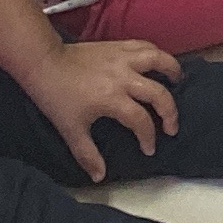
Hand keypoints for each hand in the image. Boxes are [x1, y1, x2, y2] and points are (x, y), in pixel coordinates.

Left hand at [22, 36, 181, 177]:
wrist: (45, 63)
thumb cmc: (57, 98)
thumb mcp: (71, 130)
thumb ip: (87, 155)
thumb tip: (100, 176)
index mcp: (112, 99)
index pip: (141, 121)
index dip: (148, 137)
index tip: (149, 149)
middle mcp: (124, 77)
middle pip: (158, 93)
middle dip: (169, 112)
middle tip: (171, 126)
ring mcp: (123, 58)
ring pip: (158, 59)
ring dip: (171, 70)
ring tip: (177, 81)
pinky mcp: (119, 45)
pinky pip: (144, 46)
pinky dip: (156, 53)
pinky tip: (157, 62)